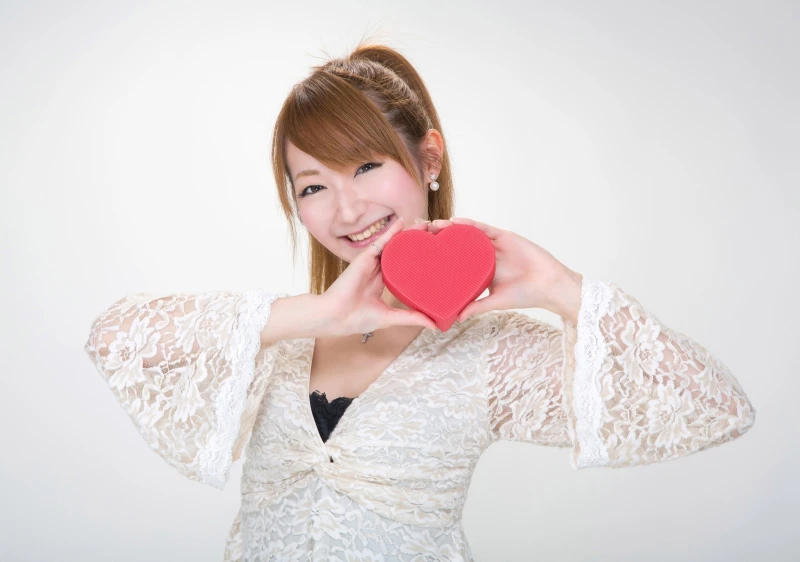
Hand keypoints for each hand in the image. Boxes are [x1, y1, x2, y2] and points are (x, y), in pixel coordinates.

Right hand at [319, 217, 437, 336]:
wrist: (336, 317)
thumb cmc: (356, 319)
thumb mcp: (390, 317)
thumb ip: (411, 318)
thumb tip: (434, 324)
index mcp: (381, 283)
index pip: (402, 268)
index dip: (416, 260)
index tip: (432, 255)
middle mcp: (377, 271)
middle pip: (399, 253)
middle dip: (414, 244)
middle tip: (432, 235)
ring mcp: (370, 264)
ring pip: (392, 245)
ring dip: (407, 235)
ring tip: (424, 226)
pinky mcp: (364, 259)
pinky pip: (380, 242)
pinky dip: (391, 232)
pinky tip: (403, 223)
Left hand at [426, 217, 583, 322]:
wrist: (550, 285)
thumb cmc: (526, 295)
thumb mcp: (496, 302)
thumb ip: (477, 307)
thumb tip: (456, 318)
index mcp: (481, 269)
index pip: (456, 259)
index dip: (439, 255)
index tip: (420, 255)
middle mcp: (485, 254)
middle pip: (458, 243)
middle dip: (440, 238)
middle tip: (421, 235)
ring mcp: (494, 245)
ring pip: (468, 233)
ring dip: (450, 228)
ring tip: (433, 226)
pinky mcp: (504, 236)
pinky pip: (484, 228)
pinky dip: (469, 224)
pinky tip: (455, 222)